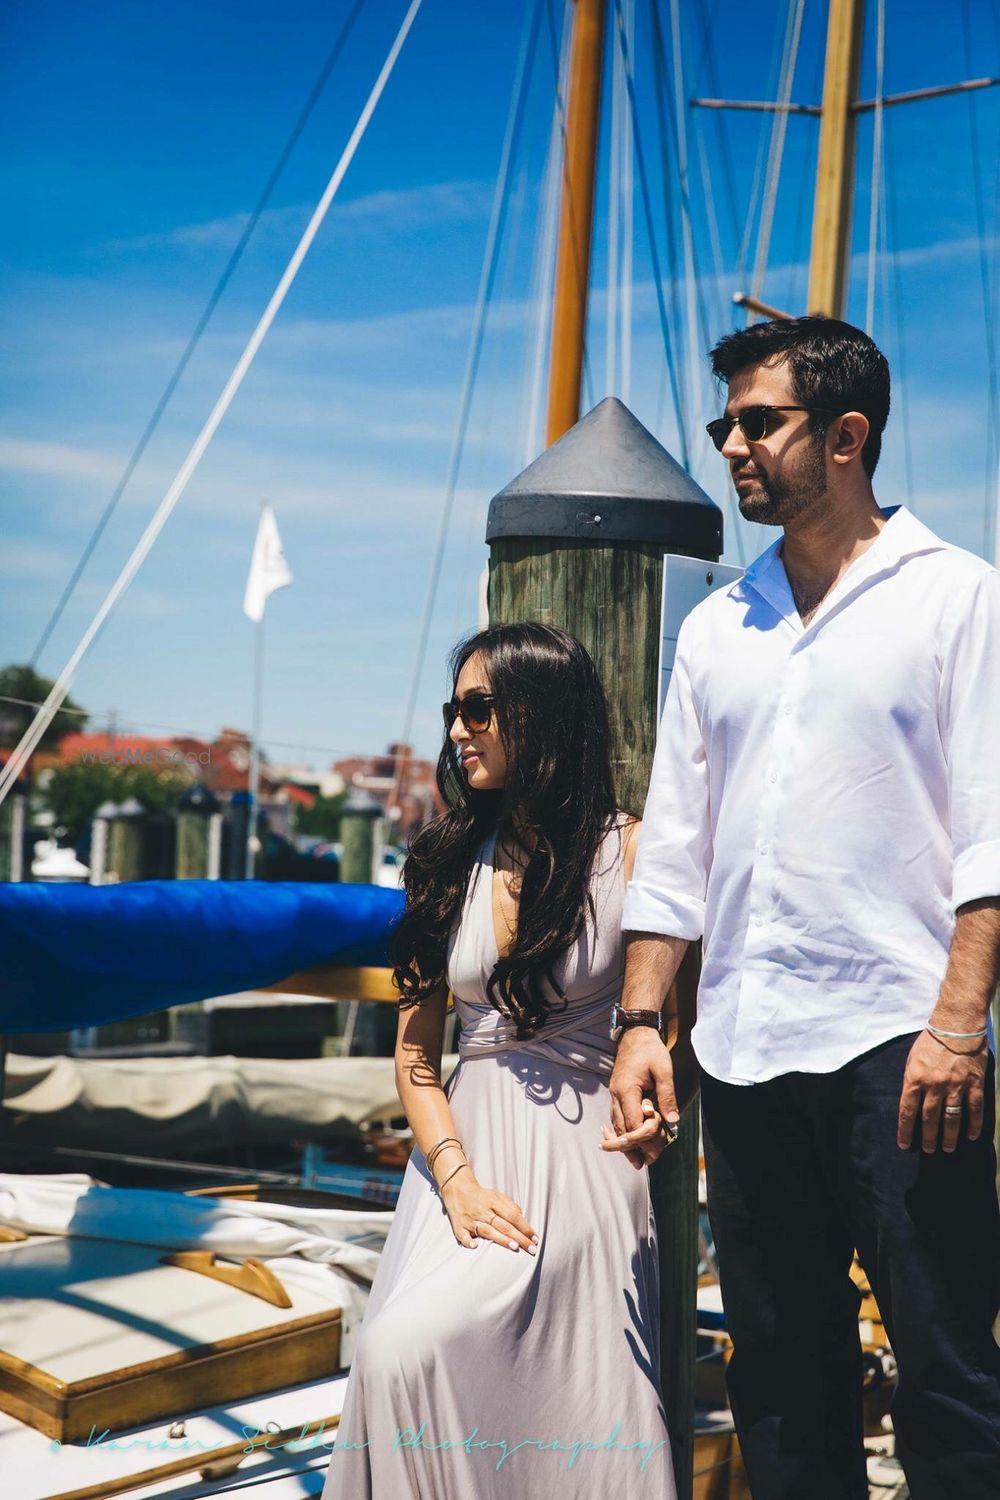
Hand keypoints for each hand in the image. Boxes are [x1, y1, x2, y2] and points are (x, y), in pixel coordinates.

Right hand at [440, 1169, 537, 1253]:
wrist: (457, 1189)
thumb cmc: (481, 1196)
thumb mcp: (497, 1195)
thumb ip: (510, 1205)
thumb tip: (522, 1217)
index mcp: (494, 1201)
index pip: (513, 1215)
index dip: (525, 1227)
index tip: (535, 1238)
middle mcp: (483, 1211)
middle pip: (504, 1225)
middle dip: (519, 1238)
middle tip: (531, 1248)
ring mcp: (471, 1219)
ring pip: (488, 1231)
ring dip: (501, 1239)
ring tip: (514, 1247)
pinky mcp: (459, 1226)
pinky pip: (463, 1235)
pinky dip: (468, 1241)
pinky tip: (475, 1246)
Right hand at [608, 1029, 679, 1166]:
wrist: (635, 1033)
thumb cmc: (650, 1050)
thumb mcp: (664, 1070)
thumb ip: (668, 1096)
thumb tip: (673, 1123)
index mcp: (627, 1089)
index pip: (633, 1122)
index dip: (645, 1139)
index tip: (657, 1151)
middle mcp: (616, 1094)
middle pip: (621, 1128)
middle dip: (633, 1148)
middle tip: (646, 1163)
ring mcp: (614, 1094)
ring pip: (616, 1125)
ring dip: (626, 1143)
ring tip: (637, 1161)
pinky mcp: (617, 1093)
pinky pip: (616, 1117)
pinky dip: (622, 1131)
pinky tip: (628, 1141)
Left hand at [896, 1029, 988, 1152]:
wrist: (956, 1025)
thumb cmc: (931, 1040)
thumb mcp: (912, 1058)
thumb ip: (912, 1079)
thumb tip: (911, 1100)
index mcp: (915, 1078)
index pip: (907, 1111)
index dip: (905, 1130)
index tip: (904, 1145)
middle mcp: (934, 1085)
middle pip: (929, 1118)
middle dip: (928, 1137)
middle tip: (929, 1150)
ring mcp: (955, 1085)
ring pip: (951, 1118)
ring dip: (949, 1136)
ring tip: (948, 1148)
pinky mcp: (974, 1083)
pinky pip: (974, 1109)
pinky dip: (973, 1124)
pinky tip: (971, 1136)